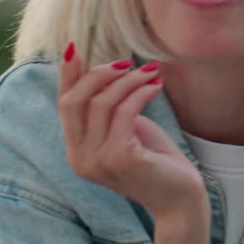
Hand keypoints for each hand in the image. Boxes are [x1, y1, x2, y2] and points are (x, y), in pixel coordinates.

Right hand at [57, 47, 207, 223]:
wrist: (179, 197)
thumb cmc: (154, 159)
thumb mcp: (125, 128)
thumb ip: (108, 108)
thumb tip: (104, 69)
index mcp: (76, 150)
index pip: (64, 105)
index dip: (67, 75)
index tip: (74, 46)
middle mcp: (79, 158)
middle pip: (75, 101)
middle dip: (99, 74)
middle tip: (127, 61)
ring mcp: (97, 161)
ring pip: (102, 103)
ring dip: (128, 80)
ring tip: (150, 72)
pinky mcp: (119, 159)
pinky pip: (125, 112)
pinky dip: (141, 93)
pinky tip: (157, 85)